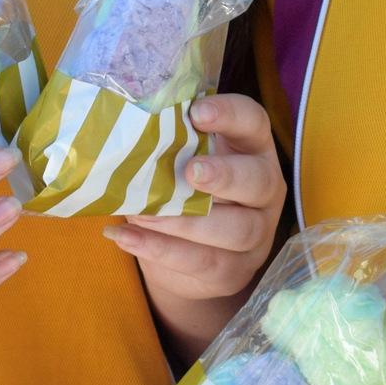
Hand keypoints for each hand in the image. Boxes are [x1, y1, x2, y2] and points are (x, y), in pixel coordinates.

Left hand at [101, 94, 285, 304]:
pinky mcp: (233, 272)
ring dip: (186, 221)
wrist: (186, 262)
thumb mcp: (180, 164)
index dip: (231, 115)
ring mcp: (255, 235)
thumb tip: (122, 128)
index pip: (254, 122)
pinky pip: (203, 262)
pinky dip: (161, 250)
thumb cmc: (181, 193)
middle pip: (259, 180)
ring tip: (143, 213)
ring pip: (236, 230)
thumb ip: (166, 145)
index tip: (197, 112)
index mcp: (251, 150)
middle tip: (190, 172)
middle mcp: (263, 192)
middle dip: (225, 175)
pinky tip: (126, 237)